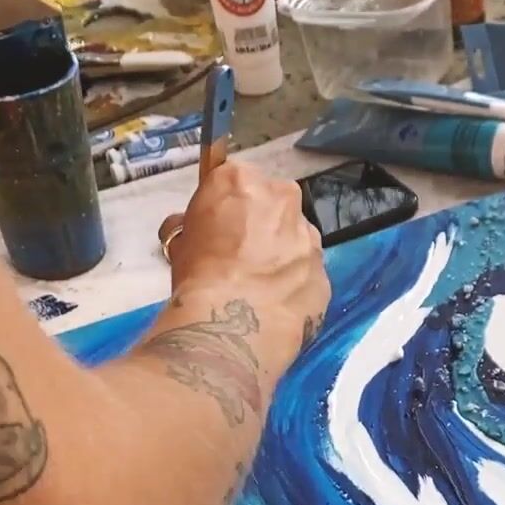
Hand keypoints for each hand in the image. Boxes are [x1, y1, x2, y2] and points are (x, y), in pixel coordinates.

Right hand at [162, 162, 330, 345]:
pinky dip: (296, 281)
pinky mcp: (324, 270)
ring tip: (260, 284)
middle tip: (240, 254)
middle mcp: (283, 198)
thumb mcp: (180, 242)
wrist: (234, 324)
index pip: (234, 180)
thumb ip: (194, 225)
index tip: (219, 225)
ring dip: (282, 251)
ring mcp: (309, 234)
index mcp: (242, 180)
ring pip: (296, 235)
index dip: (226, 204)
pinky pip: (307, 269)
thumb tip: (193, 230)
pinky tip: (277, 302)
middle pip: (273, 202)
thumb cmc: (199, 276)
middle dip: (261, 222)